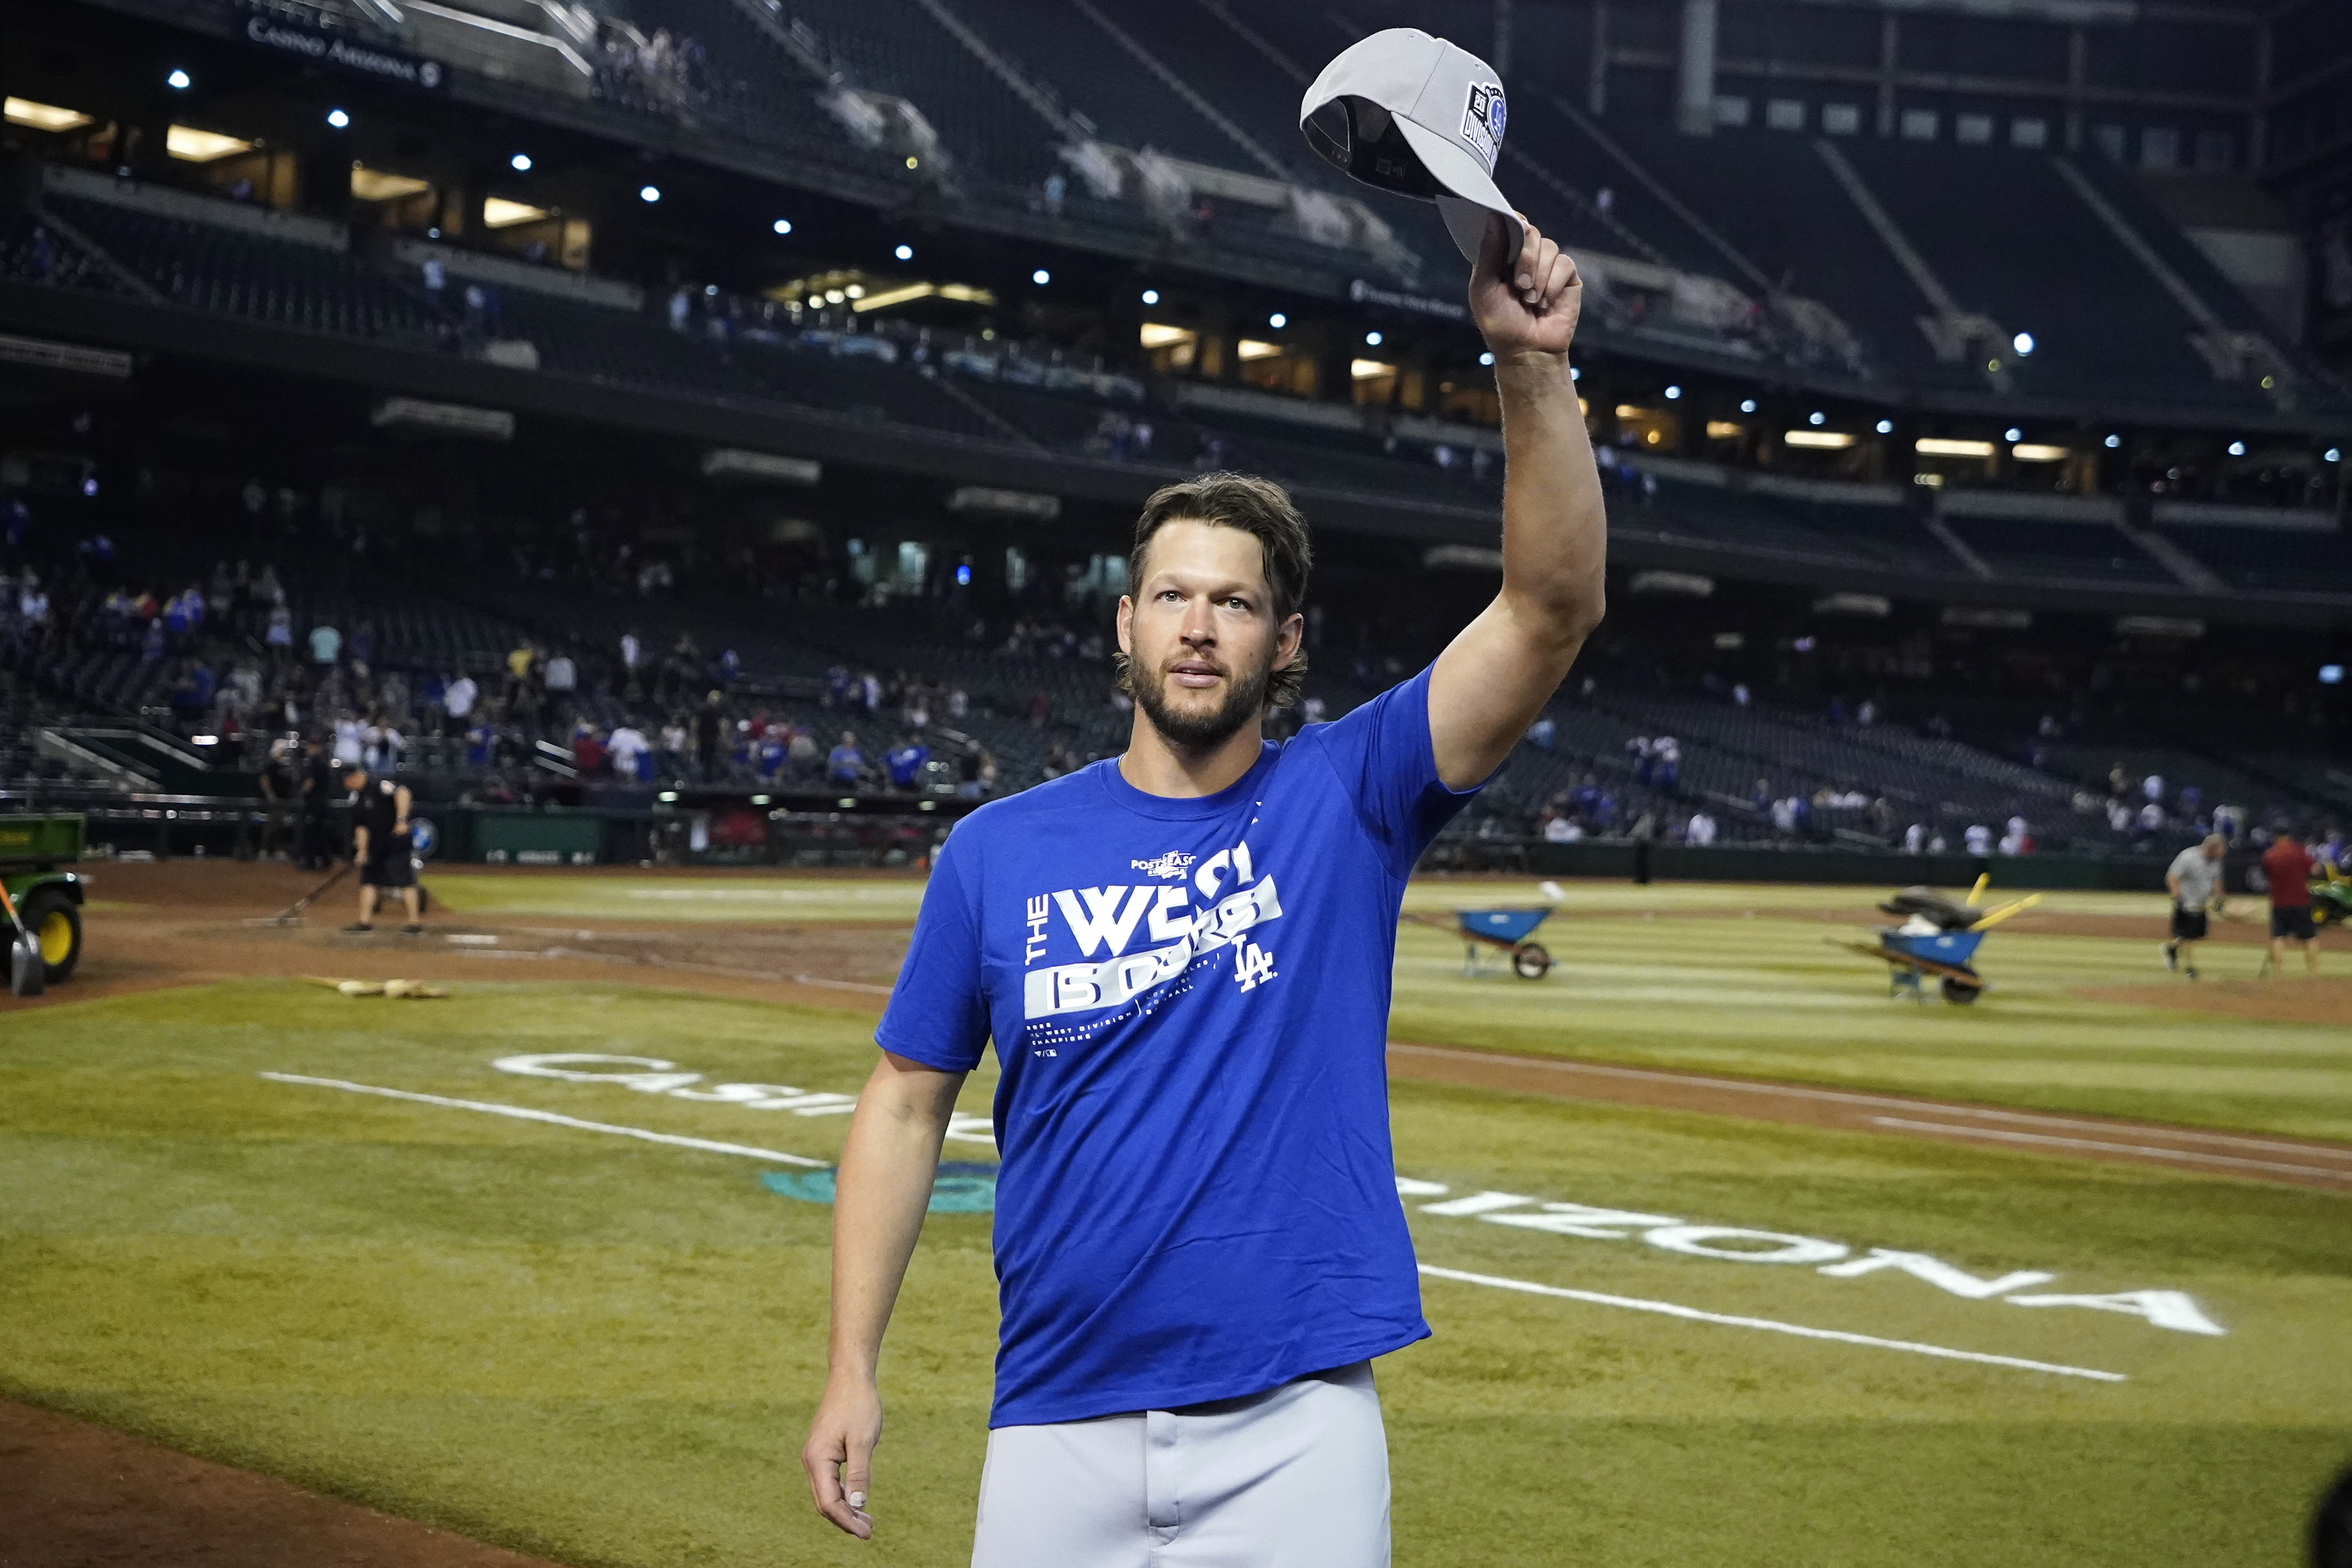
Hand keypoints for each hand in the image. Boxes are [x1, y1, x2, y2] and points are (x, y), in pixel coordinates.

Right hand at [802, 1375, 881, 1539]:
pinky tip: (857, 1501)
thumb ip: (859, 1473)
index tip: (866, 1533)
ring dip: (845, 1509)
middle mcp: (811, 1461)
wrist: (850, 1377)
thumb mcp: (863, 1440)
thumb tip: (857, 1504)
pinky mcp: (823, 1453)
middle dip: (846, 1520)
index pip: (829, 1502)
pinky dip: (843, 1495)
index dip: (847, 1521)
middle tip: (869, 1532)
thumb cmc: (858, 1405)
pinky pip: (829, 1482)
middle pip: (825, 1502)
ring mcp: (815, 1457)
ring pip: (826, 1494)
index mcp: (817, 1459)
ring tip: (866, 1522)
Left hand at [1468, 211, 1579, 358]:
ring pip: (1549, 247)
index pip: (1510, 225)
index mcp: (1502, 256)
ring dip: (1538, 277)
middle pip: (1531, 232)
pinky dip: (1553, 285)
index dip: (1513, 222)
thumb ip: (1488, 252)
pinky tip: (1545, 303)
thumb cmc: (1500, 322)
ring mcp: (1547, 265)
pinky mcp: (1566, 276)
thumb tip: (1494, 217)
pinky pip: (1564, 264)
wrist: (1526, 349)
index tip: (1515, 225)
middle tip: (1520, 285)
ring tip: (1530, 301)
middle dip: (1525, 259)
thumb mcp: (1484, 288)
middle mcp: (1525, 257)